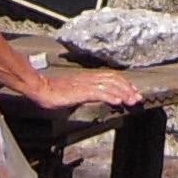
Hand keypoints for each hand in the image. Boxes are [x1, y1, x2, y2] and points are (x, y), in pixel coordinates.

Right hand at [25, 64, 143, 111]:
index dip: (123, 83)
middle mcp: (89, 78)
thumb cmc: (53, 92)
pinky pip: (99, 93)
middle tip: (137, 98)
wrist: (40, 88)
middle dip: (127, 88)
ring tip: (132, 100)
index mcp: (88, 77)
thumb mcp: (73, 93)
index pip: (110, 76)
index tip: (132, 92)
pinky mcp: (80, 91)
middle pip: (114, 79)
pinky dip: (110, 96)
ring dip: (123, 93)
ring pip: (109, 85)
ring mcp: (85, 84)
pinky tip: (118, 101)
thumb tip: (93, 100)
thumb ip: (84, 94)